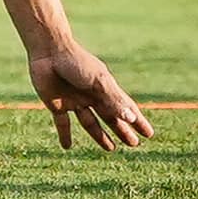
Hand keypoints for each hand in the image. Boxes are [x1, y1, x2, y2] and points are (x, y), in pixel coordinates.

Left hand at [28, 44, 152, 151]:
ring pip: (90, 122)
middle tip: (134, 144)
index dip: (137, 120)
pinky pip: (62, 123)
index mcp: (104, 88)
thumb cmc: (76, 62)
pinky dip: (64, 134)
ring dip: (100, 136)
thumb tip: (132, 118)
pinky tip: (67, 147)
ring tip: (111, 148)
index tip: (149, 134)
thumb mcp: (97, 81)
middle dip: (122, 130)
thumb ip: (113, 100)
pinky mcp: (57, 104)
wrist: (48, 50)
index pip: (124, 108)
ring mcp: (74, 100)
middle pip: (110, 117)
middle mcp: (91, 95)